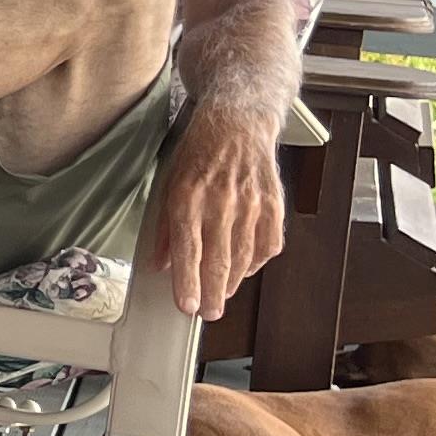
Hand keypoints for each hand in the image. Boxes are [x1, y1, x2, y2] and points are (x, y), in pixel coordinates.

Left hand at [146, 102, 287, 321]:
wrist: (237, 122)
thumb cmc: (199, 153)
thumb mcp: (170, 183)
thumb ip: (166, 227)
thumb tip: (162, 264)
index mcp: (189, 197)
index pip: (188, 250)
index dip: (188, 282)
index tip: (187, 306)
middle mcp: (221, 202)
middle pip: (219, 260)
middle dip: (213, 293)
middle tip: (209, 313)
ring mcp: (251, 203)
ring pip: (245, 257)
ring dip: (233, 282)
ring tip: (222, 295)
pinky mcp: (274, 203)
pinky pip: (268, 244)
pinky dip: (257, 261)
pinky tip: (246, 268)